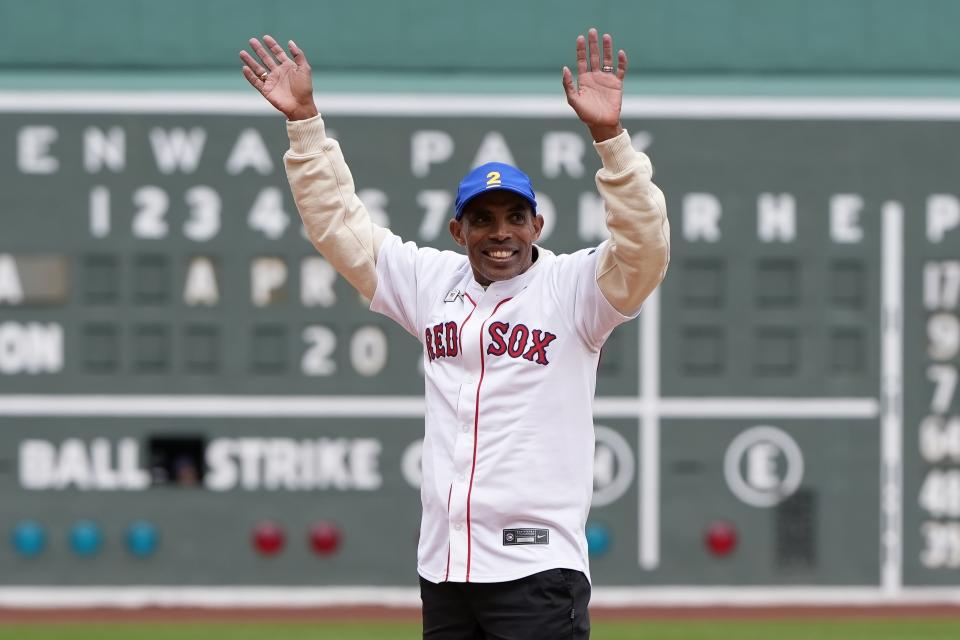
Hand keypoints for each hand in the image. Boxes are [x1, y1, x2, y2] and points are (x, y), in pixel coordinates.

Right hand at [240, 35, 318, 120]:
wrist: (300, 105)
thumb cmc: (304, 88)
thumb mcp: (304, 69)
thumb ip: (298, 55)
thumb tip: (290, 42)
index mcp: (287, 67)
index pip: (278, 53)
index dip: (272, 45)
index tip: (265, 37)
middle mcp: (278, 73)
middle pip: (266, 58)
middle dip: (259, 50)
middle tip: (251, 40)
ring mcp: (271, 81)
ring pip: (258, 69)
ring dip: (250, 61)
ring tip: (242, 53)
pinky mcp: (266, 90)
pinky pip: (256, 82)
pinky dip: (250, 76)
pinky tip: (244, 68)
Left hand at [561, 28, 626, 142]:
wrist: (602, 124)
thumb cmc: (586, 115)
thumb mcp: (573, 100)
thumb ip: (569, 85)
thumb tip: (565, 68)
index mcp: (584, 80)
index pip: (582, 60)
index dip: (581, 49)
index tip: (580, 38)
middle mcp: (595, 77)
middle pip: (594, 56)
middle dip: (593, 44)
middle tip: (592, 31)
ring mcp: (606, 79)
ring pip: (607, 60)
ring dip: (607, 48)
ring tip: (606, 36)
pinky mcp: (617, 84)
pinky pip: (620, 70)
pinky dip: (621, 61)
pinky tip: (620, 53)